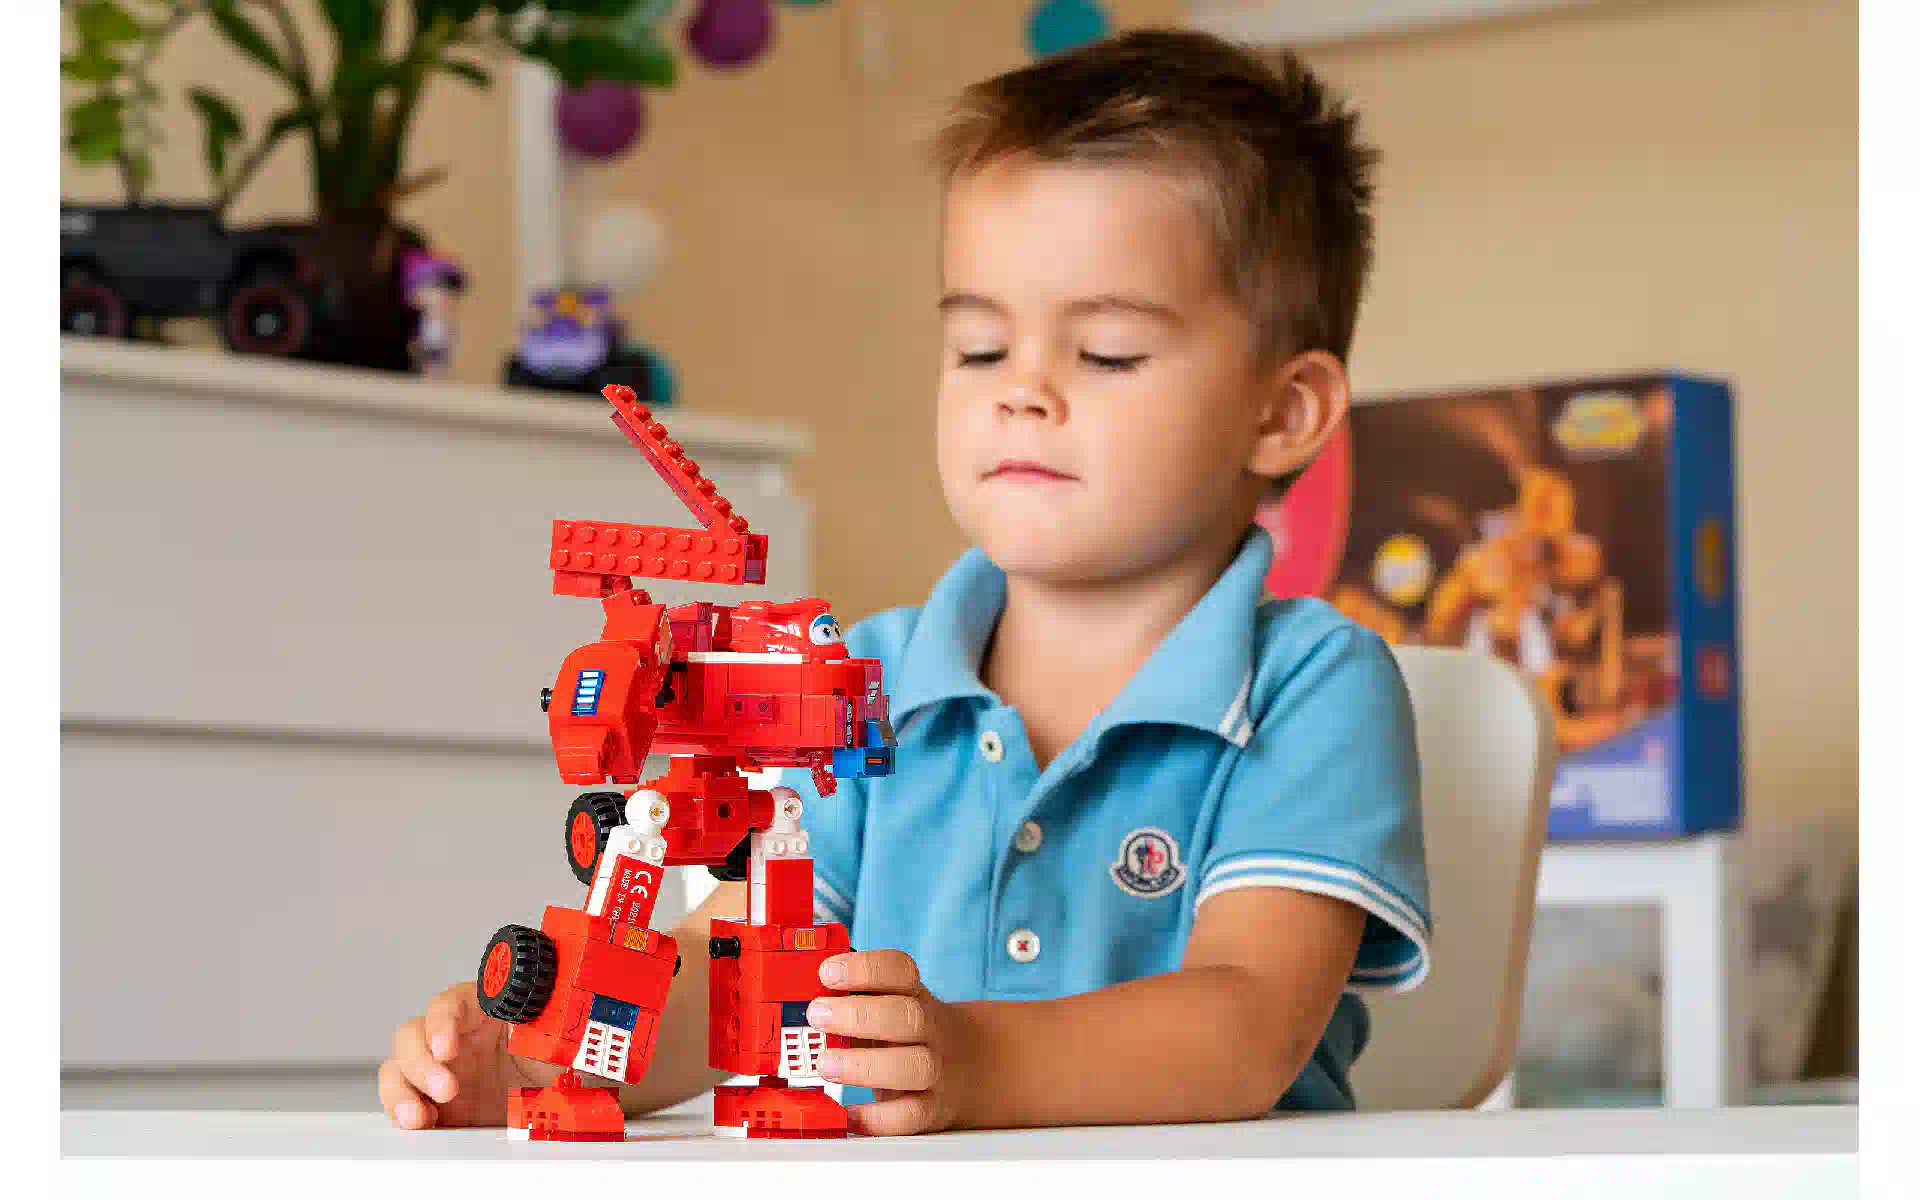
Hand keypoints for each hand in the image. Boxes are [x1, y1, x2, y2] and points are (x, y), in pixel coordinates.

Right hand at [377, 981, 553, 1128]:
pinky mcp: (432, 1100)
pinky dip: (401, 1112)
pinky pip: (400, 1101)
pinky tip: (418, 1124)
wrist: (562, 1104)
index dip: (442, 1023)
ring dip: (401, 1091)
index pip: (451, 1003)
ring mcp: (439, 1068)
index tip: (446, 1048)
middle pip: (413, 1034)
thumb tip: (541, 1023)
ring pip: (398, 1067)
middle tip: (446, 1089)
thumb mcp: (553, 1042)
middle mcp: (455, 1036)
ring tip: (419, 1117)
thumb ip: (541, 1030)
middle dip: (422, 1063)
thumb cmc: (557, 1063)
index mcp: (483, 1011)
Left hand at [806, 949, 978, 1135]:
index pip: (899, 970)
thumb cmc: (903, 1032)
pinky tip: (847, 1113)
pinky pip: (909, 1117)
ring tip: (825, 1064)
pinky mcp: (930, 1108)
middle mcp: (929, 1029)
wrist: (961, 1066)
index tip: (827, 973)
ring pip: (914, 1066)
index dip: (864, 969)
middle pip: (908, 1017)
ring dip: (864, 1065)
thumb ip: (850, 999)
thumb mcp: (886, 1003)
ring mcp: (934, 1069)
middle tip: (816, 1015)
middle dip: (859, 1015)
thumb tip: (793, 995)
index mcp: (914, 994)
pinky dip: (875, 1118)